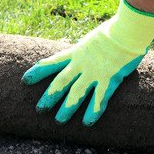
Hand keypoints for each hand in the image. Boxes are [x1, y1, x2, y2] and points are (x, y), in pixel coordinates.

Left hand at [22, 0, 153, 125]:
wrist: (127, 30)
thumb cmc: (116, 30)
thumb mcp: (94, 38)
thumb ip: (88, 48)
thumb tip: (86, 51)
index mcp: (77, 52)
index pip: (52, 62)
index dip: (38, 71)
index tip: (26, 80)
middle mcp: (81, 64)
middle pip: (60, 82)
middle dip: (49, 97)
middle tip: (39, 110)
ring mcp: (94, 73)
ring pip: (76, 94)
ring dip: (66, 108)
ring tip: (58, 121)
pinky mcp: (109, 79)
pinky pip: (99, 99)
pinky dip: (92, 112)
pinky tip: (87, 123)